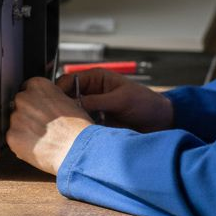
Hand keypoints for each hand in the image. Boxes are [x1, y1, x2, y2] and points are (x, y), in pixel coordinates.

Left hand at [7, 78, 93, 174]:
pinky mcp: (12, 136)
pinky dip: (22, 144)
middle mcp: (23, 98)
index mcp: (38, 85)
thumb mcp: (69, 102)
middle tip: (42, 126)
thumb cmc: (77, 128)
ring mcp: (16, 117)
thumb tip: (47, 105)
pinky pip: (14, 139)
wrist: (76, 149)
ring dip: (24, 129)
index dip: (35, 100)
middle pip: (20, 105)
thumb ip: (52, 99)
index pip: (29, 88)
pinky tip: (37, 147)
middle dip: (28, 114)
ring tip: (42, 139)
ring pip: (16, 123)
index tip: (39, 108)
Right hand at [55, 69, 172, 133]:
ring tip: (69, 129)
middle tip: (60, 118)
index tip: (55, 102)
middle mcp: (91, 93)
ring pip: (72, 114)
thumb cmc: (145, 103)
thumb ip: (97, 100)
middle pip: (66, 98)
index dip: (59, 90)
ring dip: (70, 121)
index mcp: (95, 79)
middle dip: (61, 107)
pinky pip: (81, 127)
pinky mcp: (96, 125)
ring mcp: (92, 110)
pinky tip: (78, 136)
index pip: (68, 81)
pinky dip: (79, 131)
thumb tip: (74, 104)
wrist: (160, 123)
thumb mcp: (121, 99)